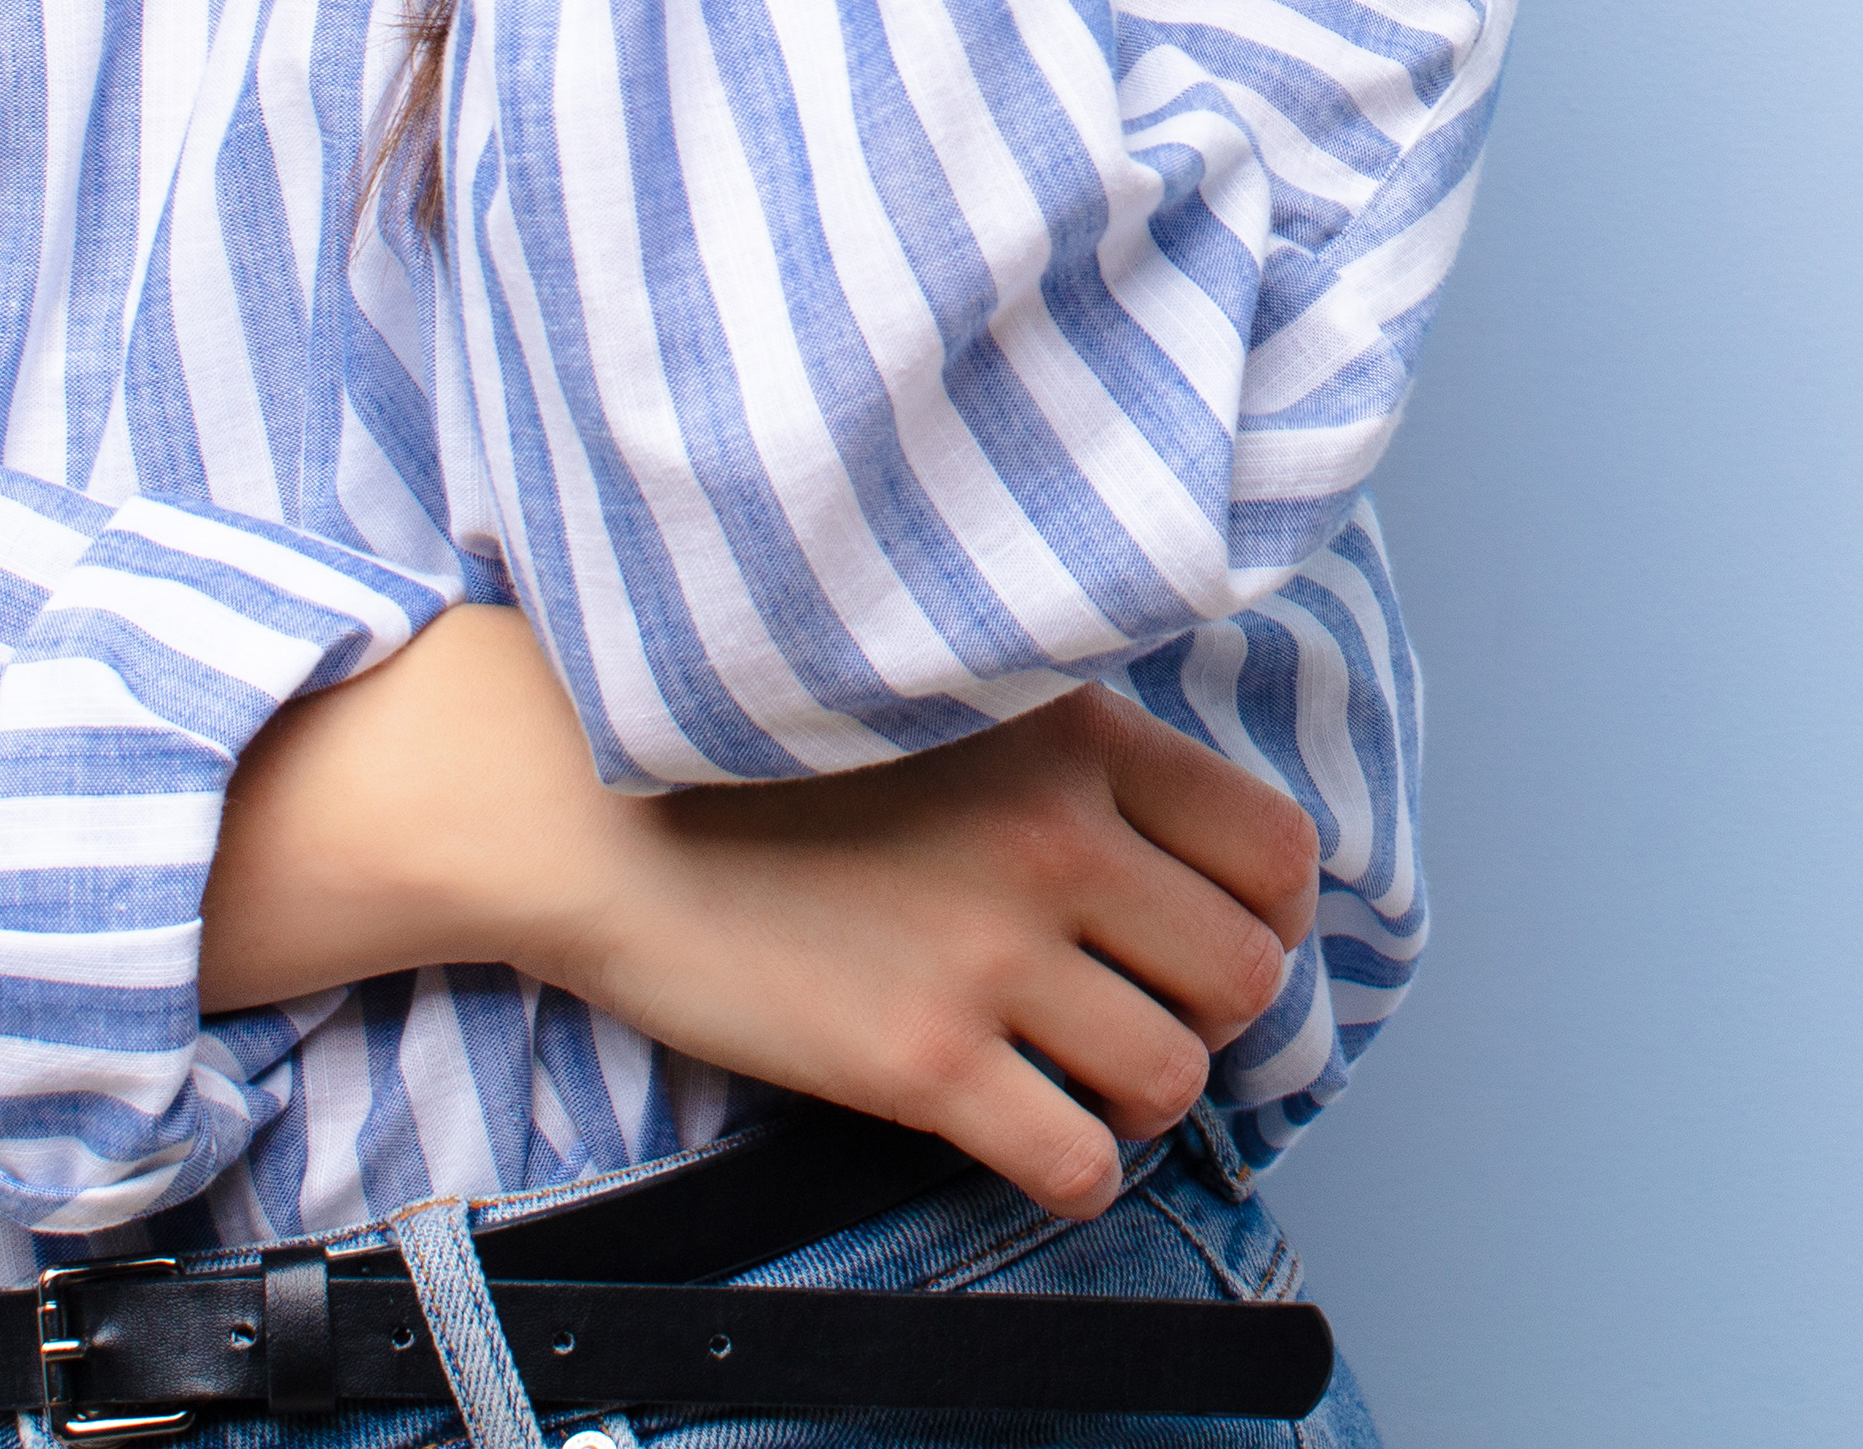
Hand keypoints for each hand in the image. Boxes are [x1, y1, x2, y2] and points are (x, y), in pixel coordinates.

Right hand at [201, 606, 1318, 1220]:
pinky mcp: (921, 1060)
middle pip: (1242, 974)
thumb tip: (1148, 828)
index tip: (1225, 938)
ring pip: (1173, 1075)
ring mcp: (992, 956)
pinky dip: (1077, 1170)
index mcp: (1076, 741)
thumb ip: (1057, 749)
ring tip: (1085, 1080)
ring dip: (1145, 1095)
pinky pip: (1076, 1159)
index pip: (1273, 848)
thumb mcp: (940, 693)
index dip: (1269, 915)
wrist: (589, 802)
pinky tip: (1035, 1141)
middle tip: (1148, 1016)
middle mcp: (1056, 843)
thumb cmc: (749, 746)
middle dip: (1210, 1013)